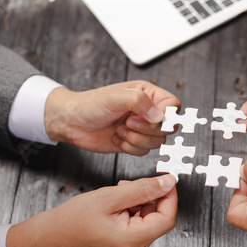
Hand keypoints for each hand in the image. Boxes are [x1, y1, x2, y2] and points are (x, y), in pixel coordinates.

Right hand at [6, 174, 177, 246]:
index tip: (166, 181)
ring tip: (119, 194)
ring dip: (140, 202)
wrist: (52, 235)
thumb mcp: (111, 197)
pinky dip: (134, 209)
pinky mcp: (126, 246)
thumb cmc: (73, 219)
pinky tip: (118, 203)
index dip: (169, 197)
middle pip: (158, 218)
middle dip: (149, 197)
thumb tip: (168, 183)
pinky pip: (140, 224)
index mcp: (132, 241)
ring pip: (149, 219)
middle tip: (131, 185)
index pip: (167, 218)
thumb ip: (143, 189)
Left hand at [44, 80, 180, 155]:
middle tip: (127, 123)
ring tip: (119, 130)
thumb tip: (159, 116)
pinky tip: (116, 138)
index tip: (149, 118)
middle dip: (147, 130)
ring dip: (137, 140)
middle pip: (168, 127)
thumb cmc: (92, 104)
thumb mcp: (116, 97)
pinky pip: (144, 152)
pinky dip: (130, 148)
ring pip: (157, 142)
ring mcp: (143, 128)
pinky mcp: (135, 142)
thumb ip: (140, 101)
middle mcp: (148, 111)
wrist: (73, 122)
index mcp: (149, 94)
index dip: (166, 116)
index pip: (173, 105)